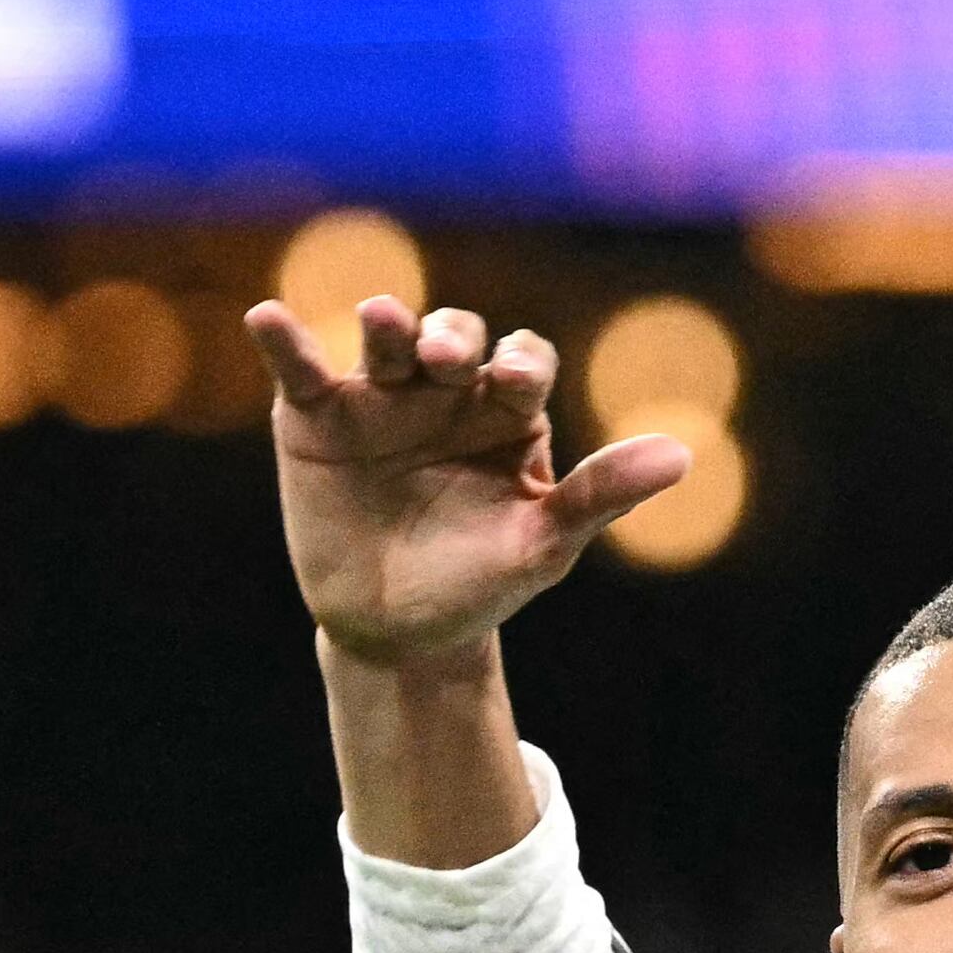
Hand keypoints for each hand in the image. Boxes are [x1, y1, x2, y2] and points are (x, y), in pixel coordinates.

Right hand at [253, 298, 689, 665]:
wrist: (398, 634)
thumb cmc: (480, 583)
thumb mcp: (543, 543)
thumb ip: (600, 494)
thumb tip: (683, 455)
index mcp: (506, 410)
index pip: (522, 362)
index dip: (520, 365)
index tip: (514, 384)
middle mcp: (445, 390)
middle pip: (455, 337)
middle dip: (454, 340)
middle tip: (448, 361)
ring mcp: (379, 397)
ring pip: (387, 342)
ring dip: (388, 325)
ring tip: (383, 320)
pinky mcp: (315, 417)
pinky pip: (301, 370)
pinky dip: (285, 342)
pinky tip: (269, 318)